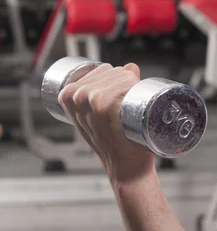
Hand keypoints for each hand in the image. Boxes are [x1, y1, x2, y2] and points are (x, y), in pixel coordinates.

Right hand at [58, 62, 155, 181]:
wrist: (124, 164)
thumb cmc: (113, 141)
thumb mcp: (100, 115)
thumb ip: (110, 89)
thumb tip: (131, 66)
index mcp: (68, 95)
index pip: (100, 70)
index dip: (113, 81)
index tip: (115, 100)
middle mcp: (76, 94)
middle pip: (111, 69)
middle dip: (123, 82)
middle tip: (123, 108)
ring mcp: (90, 97)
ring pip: (121, 74)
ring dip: (131, 86)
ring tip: (126, 109)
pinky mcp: (105, 103)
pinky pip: (127, 79)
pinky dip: (134, 86)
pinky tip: (131, 105)